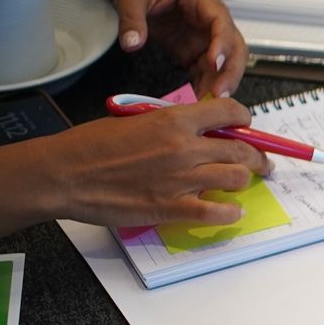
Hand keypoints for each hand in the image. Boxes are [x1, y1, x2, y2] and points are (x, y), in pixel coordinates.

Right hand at [35, 99, 271, 228]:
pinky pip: (217, 212)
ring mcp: (180, 179)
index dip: (244, 118)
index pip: (228, 112)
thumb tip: (195, 132)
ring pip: (236, 178)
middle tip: (260, 163)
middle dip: (256, 157)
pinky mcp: (171, 207)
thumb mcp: (135, 121)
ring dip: (242, 181)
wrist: (63, 174)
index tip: (247, 126)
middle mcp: (183, 148)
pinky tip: (231, 211)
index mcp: (173, 120)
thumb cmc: (90, 146)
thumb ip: (170, 125)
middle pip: (241, 150)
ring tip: (240, 184)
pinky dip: (230, 213)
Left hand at [104, 0, 245, 96]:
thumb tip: (131, 44)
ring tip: (205, 104)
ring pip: (224, 64)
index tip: (214, 63)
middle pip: (234, 48)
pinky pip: (206, 72)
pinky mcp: (194, 49)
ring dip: (218, 84)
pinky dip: (203, 87)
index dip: (222, 44)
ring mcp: (205, 37)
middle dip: (230, 72)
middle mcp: (210, 20)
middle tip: (218, 95)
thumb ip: (131, 19)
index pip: (222, 23)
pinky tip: (196, 102)